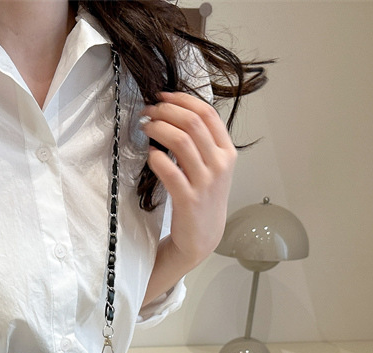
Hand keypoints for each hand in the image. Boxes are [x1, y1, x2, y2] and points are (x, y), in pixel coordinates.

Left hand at [141, 92, 236, 284]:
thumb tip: (175, 112)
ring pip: (180, 140)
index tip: (162, 96)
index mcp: (227, 151)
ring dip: (158, 128)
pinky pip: (168, 169)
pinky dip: (156, 157)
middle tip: (148, 111)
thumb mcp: (212, 167)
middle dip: (165, 111)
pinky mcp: (188, 199)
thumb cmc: (203, 198)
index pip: (207, 113)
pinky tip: (149, 154)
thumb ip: (202, 142)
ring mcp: (205, 182)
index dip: (182, 99)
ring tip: (145, 127)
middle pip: (192, 122)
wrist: (202, 236)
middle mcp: (219, 164)